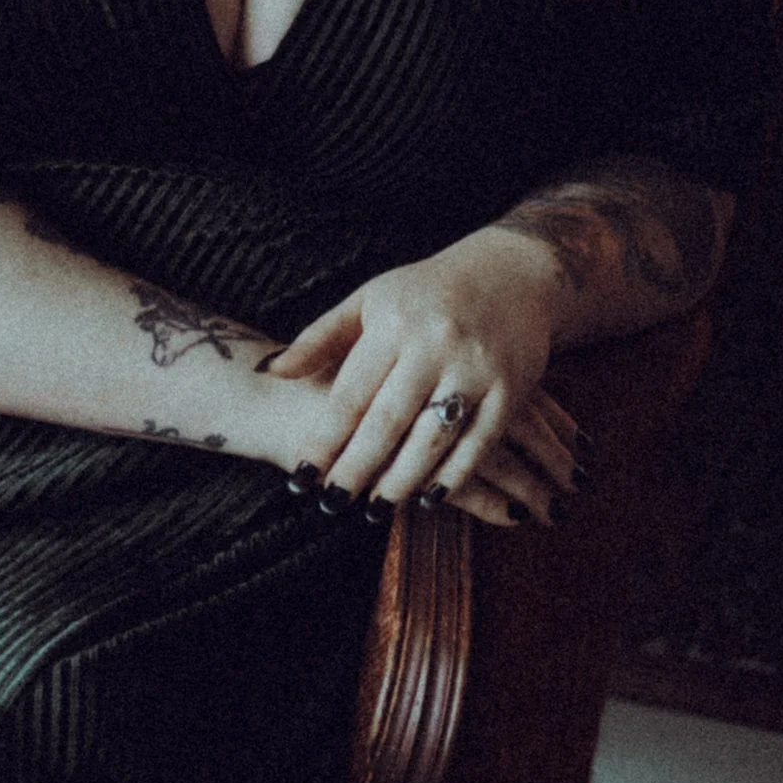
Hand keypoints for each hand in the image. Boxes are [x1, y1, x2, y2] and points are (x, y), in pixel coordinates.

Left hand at [262, 236, 584, 528]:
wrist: (511, 273)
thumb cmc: (425, 293)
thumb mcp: (369, 301)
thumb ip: (320, 337)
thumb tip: (271, 371)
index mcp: (393, 324)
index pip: (351, 393)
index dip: (325, 439)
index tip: (302, 477)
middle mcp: (434, 346)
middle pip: (388, 421)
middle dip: (357, 468)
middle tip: (331, 504)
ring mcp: (475, 368)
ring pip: (432, 437)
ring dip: (402, 480)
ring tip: (375, 508)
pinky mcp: (511, 388)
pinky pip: (479, 441)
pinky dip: (455, 474)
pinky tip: (430, 498)